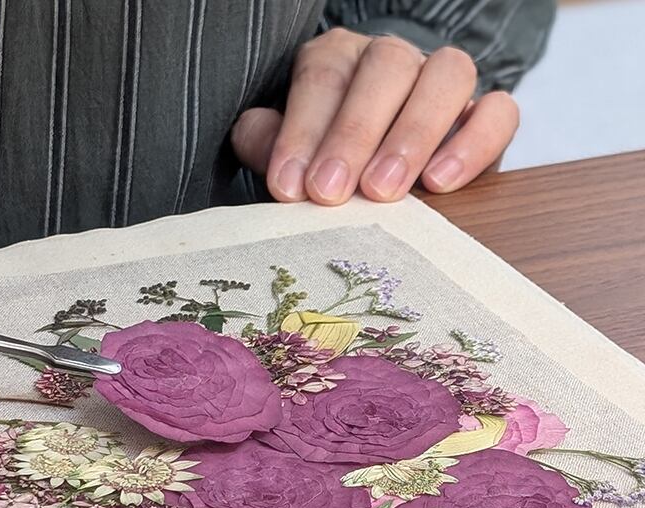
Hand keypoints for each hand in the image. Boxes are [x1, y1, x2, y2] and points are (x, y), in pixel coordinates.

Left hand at [232, 29, 518, 204]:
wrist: (378, 180)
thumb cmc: (328, 165)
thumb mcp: (291, 155)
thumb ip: (268, 144)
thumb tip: (261, 143)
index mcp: (340, 61)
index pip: (323, 76)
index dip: (303, 131)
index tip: (290, 186)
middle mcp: (393, 61)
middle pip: (383, 70)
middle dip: (353, 133)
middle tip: (332, 193)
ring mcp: (443, 84)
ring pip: (446, 76)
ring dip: (413, 134)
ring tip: (383, 191)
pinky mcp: (486, 117)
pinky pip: (499, 111)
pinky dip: (474, 143)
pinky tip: (440, 183)